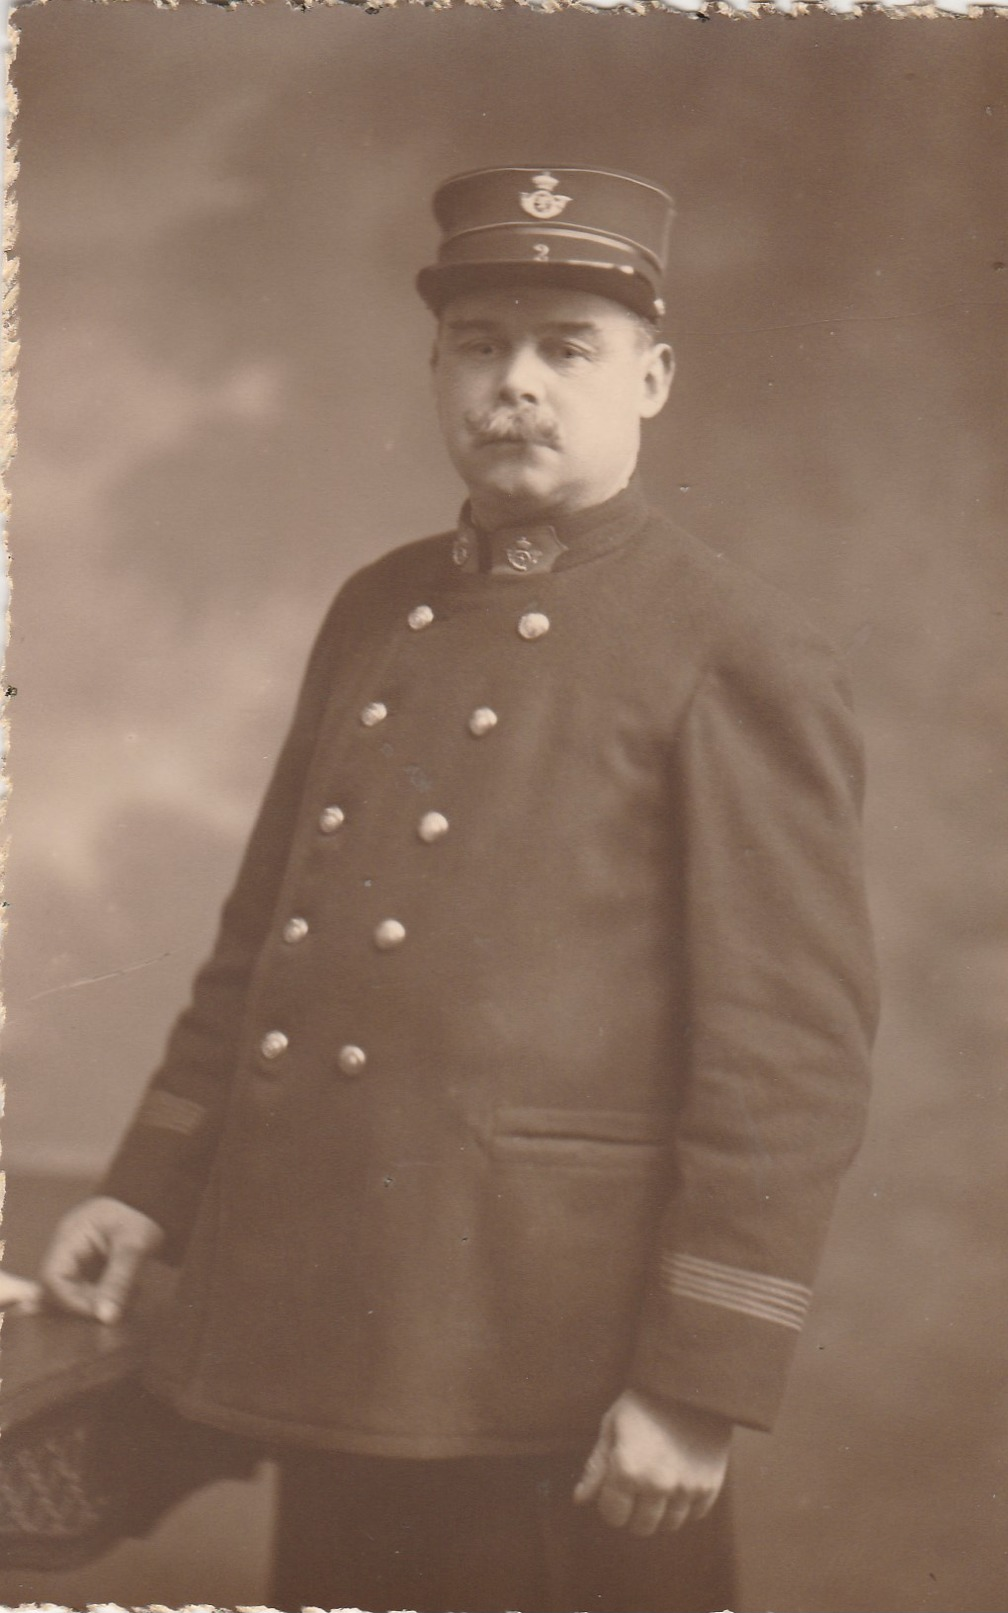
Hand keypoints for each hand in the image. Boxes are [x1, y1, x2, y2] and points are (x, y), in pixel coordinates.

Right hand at [41, 1195, 163, 1324]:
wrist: (153, 1202)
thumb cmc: (142, 1215)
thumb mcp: (134, 1246)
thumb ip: (119, 1281)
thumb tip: (105, 1318)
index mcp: (70, 1237)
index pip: (52, 1277)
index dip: (69, 1300)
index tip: (96, 1313)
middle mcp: (67, 1250)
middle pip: (58, 1289)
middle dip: (83, 1305)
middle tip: (112, 1311)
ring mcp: (76, 1259)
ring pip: (72, 1293)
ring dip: (93, 1304)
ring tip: (121, 1304)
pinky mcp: (88, 1268)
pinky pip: (86, 1290)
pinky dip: (102, 1299)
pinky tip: (125, 1298)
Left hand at [573, 1389, 730, 1535]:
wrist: (689, 1383)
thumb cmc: (643, 1401)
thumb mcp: (612, 1425)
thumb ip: (596, 1467)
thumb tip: (580, 1499)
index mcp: (627, 1471)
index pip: (613, 1515)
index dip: (610, 1505)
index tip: (614, 1491)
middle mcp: (657, 1485)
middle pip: (642, 1526)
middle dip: (634, 1514)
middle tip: (636, 1492)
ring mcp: (686, 1488)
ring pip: (669, 1525)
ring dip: (661, 1512)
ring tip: (658, 1487)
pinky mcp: (709, 1485)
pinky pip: (695, 1514)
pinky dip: (686, 1506)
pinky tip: (679, 1484)